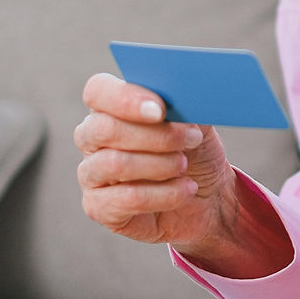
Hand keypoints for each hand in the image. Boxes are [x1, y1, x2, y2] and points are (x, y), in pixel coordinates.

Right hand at [75, 72, 236, 253]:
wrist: (207, 198)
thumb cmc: (195, 153)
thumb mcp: (197, 122)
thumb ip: (185, 104)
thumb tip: (184, 91)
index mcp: (110, 107)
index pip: (98, 91)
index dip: (125, 99)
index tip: (160, 110)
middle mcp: (93, 138)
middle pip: (105, 129)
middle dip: (155, 135)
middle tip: (192, 138)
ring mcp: (91, 174)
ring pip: (115, 163)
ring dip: (160, 164)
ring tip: (185, 166)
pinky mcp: (98, 207)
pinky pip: (126, 199)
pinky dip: (164, 194)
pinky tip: (185, 189)